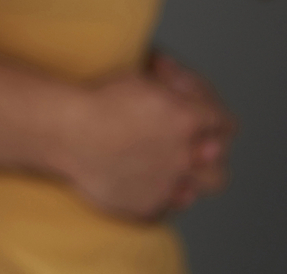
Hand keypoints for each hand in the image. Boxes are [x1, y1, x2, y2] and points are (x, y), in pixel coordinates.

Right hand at [57, 61, 232, 221]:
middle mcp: (185, 155)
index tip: (199, 115)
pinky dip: (161, 195)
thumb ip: (175, 89)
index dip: (211, 116)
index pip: (224, 122)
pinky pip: (168, 207)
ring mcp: (168, 185)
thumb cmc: (96, 99)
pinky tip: (143, 180)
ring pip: (201, 187)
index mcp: (187, 118)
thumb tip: (185, 92)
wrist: (62, 131)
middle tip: (192, 146)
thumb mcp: (141, 78)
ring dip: (191, 176)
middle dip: (209, 153)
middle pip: (220, 162)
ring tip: (170, 168)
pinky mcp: (148, 207)